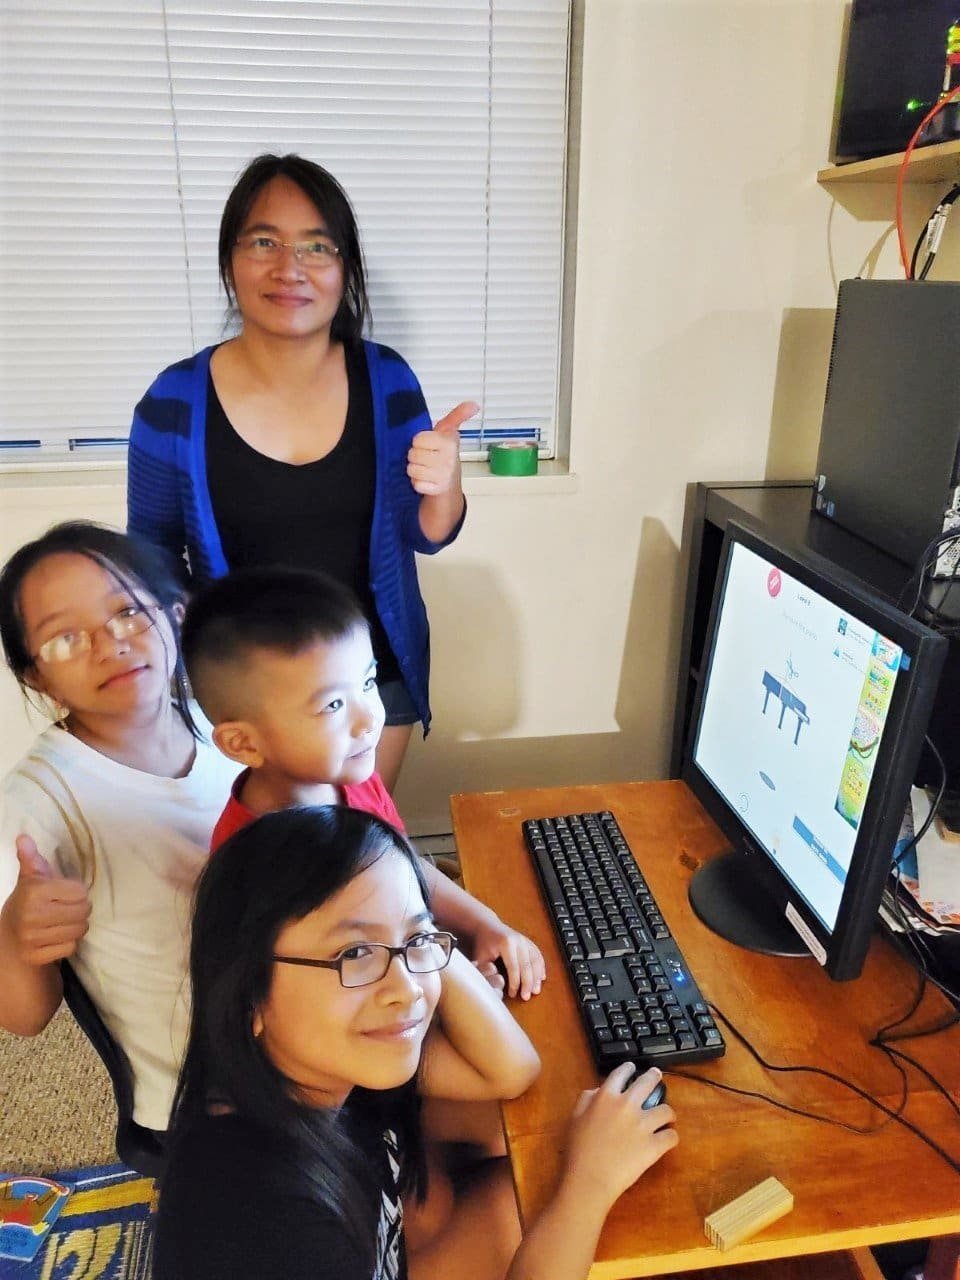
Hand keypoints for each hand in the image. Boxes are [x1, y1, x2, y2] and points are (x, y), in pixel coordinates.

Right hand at [2, 835, 90, 965]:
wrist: (9, 936)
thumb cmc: (28, 900)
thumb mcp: (30, 877)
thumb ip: (31, 857)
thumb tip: (23, 837)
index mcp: (34, 891)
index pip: (80, 891)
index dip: (77, 892)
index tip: (67, 893)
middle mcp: (32, 915)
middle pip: (83, 912)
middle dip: (81, 909)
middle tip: (69, 908)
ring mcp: (32, 938)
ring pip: (79, 931)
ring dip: (77, 926)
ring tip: (65, 921)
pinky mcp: (36, 956)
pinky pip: (70, 947)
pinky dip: (68, 943)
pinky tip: (58, 936)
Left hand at [407, 401, 477, 496]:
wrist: (450, 481)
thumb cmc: (444, 453)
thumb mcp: (448, 432)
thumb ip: (458, 415)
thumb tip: (474, 404)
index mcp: (449, 442)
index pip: (417, 439)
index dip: (419, 441)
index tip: (428, 444)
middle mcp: (448, 459)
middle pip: (412, 454)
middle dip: (416, 456)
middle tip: (426, 457)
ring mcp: (443, 476)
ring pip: (412, 469)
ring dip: (415, 469)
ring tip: (425, 468)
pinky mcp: (437, 490)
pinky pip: (416, 484)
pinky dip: (418, 483)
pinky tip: (427, 480)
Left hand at [472, 920, 545, 1000]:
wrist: (487, 926)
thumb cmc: (483, 943)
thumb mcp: (481, 957)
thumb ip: (486, 971)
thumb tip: (492, 987)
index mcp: (506, 943)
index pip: (514, 967)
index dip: (514, 983)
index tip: (513, 994)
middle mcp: (519, 941)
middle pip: (527, 965)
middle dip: (528, 983)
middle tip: (526, 997)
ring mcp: (525, 940)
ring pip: (536, 961)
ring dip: (537, 977)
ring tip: (536, 991)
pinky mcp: (529, 942)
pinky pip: (538, 956)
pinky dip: (541, 968)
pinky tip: (542, 978)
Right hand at [564, 1066, 676, 1210]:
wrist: (590, 1179)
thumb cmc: (578, 1150)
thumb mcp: (575, 1117)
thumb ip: (586, 1099)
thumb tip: (597, 1091)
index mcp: (606, 1096)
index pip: (621, 1074)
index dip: (628, 1068)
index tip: (632, 1068)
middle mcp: (627, 1105)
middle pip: (648, 1082)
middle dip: (654, 1076)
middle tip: (657, 1076)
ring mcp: (643, 1125)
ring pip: (666, 1110)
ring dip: (667, 1113)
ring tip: (667, 1116)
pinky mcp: (654, 1145)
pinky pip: (671, 1136)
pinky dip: (670, 1137)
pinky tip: (667, 1138)